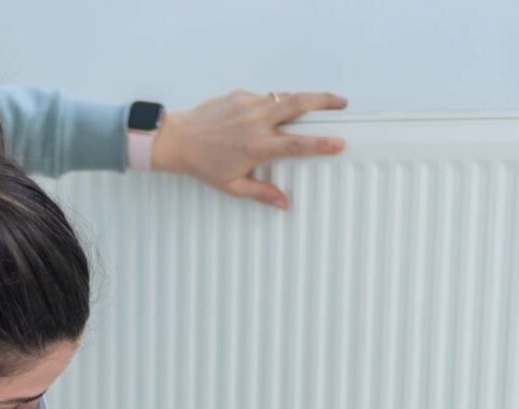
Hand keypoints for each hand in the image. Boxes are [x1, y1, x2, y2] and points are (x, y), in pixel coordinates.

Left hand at [149, 89, 348, 209]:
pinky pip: (265, 97)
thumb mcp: (232, 185)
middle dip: (324, 100)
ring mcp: (248, 104)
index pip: (297, 144)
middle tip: (342, 103)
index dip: (321, 144)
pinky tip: (271, 114)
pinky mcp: (240, 94)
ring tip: (318, 102)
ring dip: (305, 97)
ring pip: (285, 96)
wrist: (177, 139)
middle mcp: (255, 121)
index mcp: (257, 146)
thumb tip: (284, 204)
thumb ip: (261, 193)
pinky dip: (273, 103)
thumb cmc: (202, 164)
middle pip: (299, 104)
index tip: (340, 143)